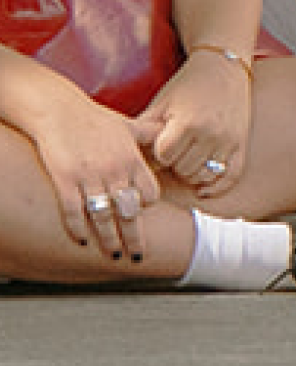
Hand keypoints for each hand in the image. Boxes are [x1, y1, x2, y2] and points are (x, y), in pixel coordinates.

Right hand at [23, 93, 152, 260]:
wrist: (59, 110)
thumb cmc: (95, 119)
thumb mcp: (128, 126)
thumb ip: (148, 137)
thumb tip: (166, 138)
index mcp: (132, 160)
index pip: (150, 193)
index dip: (147, 206)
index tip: (143, 215)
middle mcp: (114, 171)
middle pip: (129, 211)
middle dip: (135, 236)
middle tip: (137, 255)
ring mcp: (89, 176)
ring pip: (104, 216)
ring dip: (109, 238)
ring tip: (114, 254)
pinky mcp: (65, 179)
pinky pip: (74, 210)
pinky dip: (78, 228)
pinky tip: (82, 241)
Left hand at [132, 55, 249, 200]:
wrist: (223, 67)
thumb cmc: (187, 85)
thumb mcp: (161, 103)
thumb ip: (144, 130)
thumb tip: (129, 158)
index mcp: (188, 122)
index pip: (164, 157)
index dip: (158, 154)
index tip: (159, 144)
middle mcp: (211, 134)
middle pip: (184, 169)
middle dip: (174, 164)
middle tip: (173, 151)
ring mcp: (229, 140)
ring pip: (204, 175)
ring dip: (191, 173)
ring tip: (186, 159)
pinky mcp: (241, 144)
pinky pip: (231, 175)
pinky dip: (217, 186)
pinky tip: (203, 190)